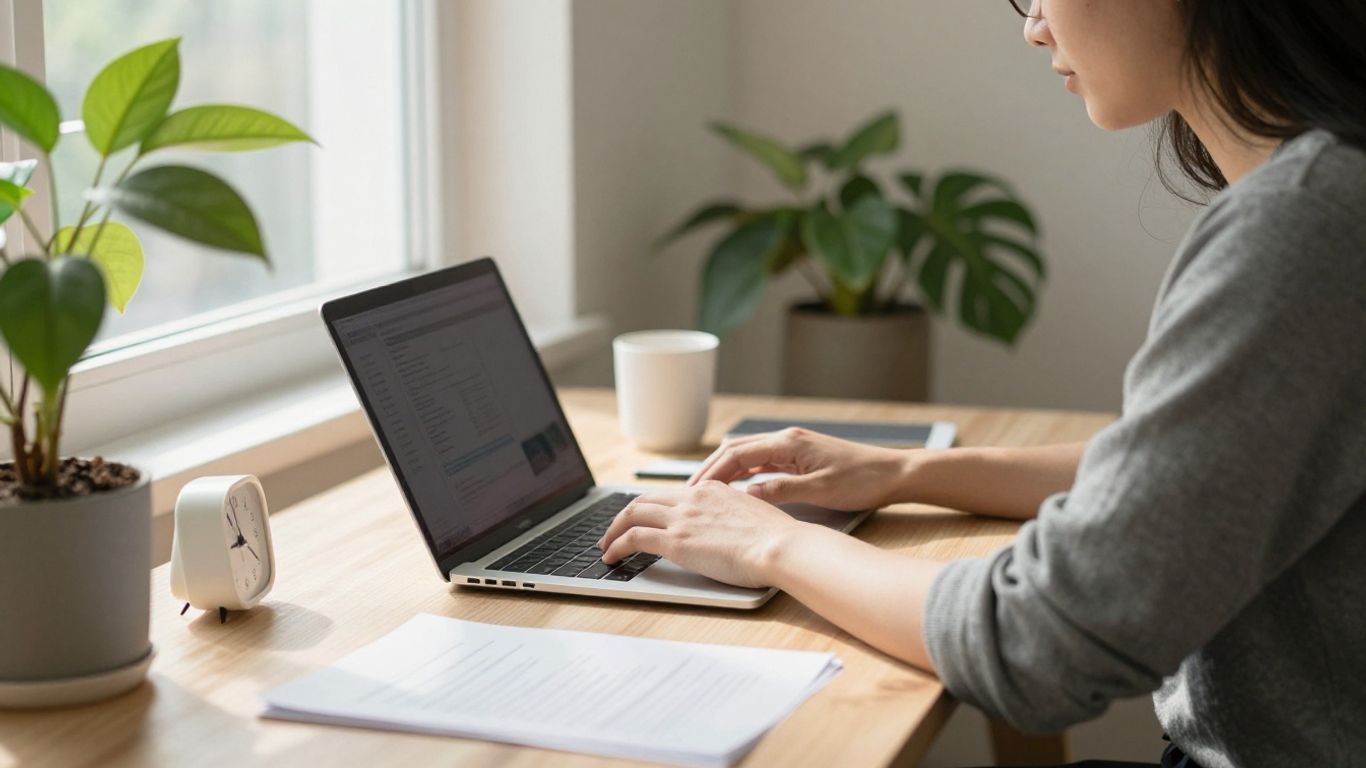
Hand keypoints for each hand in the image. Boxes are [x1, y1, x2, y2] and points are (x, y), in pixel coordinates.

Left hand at [596, 482, 807, 588]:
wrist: (781, 546)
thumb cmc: (777, 539)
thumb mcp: (753, 516)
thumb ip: (734, 516)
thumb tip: (729, 529)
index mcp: (712, 490)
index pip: (670, 494)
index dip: (652, 507)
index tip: (643, 518)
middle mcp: (693, 498)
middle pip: (645, 499)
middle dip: (625, 515)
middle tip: (616, 530)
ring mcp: (682, 517)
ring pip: (632, 514)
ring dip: (613, 530)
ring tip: (606, 546)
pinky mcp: (675, 540)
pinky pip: (633, 537)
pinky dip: (616, 545)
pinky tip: (611, 557)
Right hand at [688, 427, 913, 510]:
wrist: (894, 473)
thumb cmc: (862, 481)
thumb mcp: (821, 491)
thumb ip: (782, 491)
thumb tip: (747, 495)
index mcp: (788, 443)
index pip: (737, 454)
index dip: (712, 473)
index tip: (693, 491)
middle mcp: (787, 439)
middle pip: (735, 450)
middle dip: (710, 470)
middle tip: (689, 493)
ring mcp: (793, 446)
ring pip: (747, 454)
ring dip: (725, 471)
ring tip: (706, 493)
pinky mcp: (800, 456)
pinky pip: (762, 461)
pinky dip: (744, 473)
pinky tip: (737, 490)